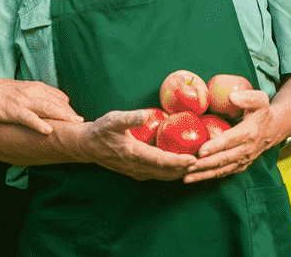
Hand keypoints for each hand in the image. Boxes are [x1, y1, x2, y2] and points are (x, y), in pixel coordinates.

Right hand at [0, 78, 82, 134]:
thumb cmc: (4, 94)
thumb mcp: (25, 91)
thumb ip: (42, 95)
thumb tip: (60, 101)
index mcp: (37, 87)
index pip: (59, 97)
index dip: (68, 108)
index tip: (77, 119)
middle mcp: (33, 92)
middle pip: (57, 102)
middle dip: (70, 113)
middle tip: (83, 123)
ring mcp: (24, 101)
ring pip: (48, 107)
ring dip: (62, 116)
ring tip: (74, 123)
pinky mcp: (14, 110)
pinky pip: (29, 117)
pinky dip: (39, 123)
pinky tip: (48, 130)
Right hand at [78, 110, 194, 180]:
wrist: (87, 146)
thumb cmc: (100, 130)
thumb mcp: (112, 120)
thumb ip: (129, 117)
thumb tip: (145, 114)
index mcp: (134, 154)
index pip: (161, 161)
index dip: (179, 162)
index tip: (194, 158)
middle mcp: (137, 167)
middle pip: (167, 172)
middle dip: (185, 168)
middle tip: (203, 160)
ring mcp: (137, 172)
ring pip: (164, 176)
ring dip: (180, 172)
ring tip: (196, 163)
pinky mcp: (137, 172)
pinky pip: (159, 175)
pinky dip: (172, 171)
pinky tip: (180, 164)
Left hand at [183, 89, 276, 182]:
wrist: (274, 129)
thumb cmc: (264, 113)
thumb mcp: (260, 100)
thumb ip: (247, 98)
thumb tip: (231, 97)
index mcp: (248, 133)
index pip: (229, 141)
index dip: (215, 146)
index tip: (201, 150)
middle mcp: (246, 150)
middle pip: (223, 159)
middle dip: (205, 164)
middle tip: (187, 165)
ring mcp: (243, 160)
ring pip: (222, 170)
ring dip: (204, 174)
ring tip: (186, 177)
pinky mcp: (240, 165)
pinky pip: (223, 173)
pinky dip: (209, 176)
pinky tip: (195, 177)